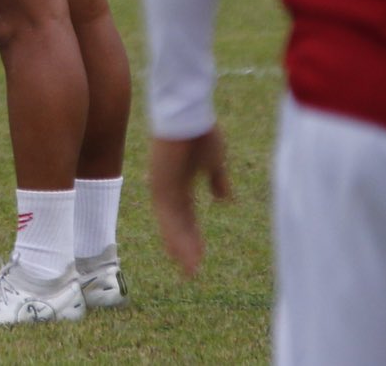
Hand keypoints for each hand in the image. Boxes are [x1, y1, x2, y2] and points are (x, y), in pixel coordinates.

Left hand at [151, 127, 234, 277]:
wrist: (189, 114)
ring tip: (190, 269)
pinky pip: (169, 217)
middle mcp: (167, 188)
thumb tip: (224, 199)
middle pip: (176, 223)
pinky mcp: (161, 185)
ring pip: (171, 225)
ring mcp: (162, 187)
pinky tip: (184, 251)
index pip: (185, 214)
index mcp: (180, 183)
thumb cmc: (201, 132)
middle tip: (192, 270)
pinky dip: (176, 235)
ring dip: (181, 247)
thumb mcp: (214, 162)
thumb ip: (217, 181)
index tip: (201, 252)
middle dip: (185, 246)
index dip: (192, 234)